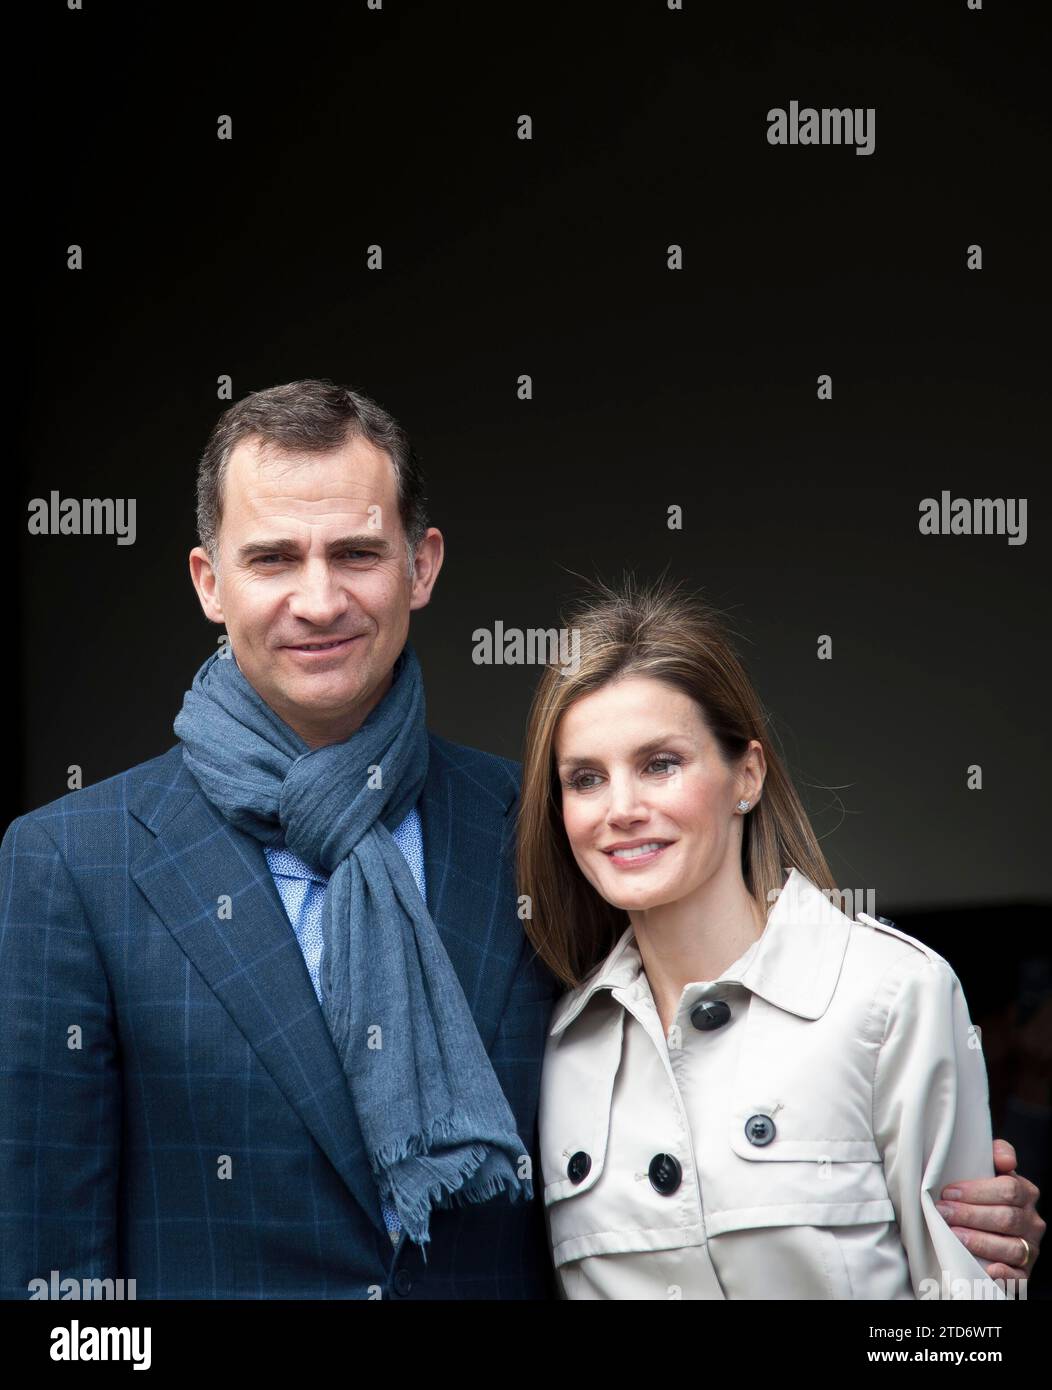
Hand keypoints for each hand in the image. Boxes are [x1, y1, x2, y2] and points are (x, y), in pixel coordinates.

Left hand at [936, 1139, 1044, 1282]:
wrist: (986, 1224)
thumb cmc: (981, 1193)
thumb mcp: (988, 1169)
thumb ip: (996, 1154)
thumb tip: (1005, 1159)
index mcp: (1026, 1193)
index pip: (1009, 1189)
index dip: (977, 1191)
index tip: (948, 1192)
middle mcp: (1032, 1222)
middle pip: (1006, 1218)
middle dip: (970, 1215)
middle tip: (943, 1212)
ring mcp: (1030, 1249)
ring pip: (1011, 1247)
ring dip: (980, 1242)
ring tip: (953, 1235)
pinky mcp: (1023, 1274)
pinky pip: (1019, 1278)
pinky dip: (1003, 1274)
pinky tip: (985, 1268)